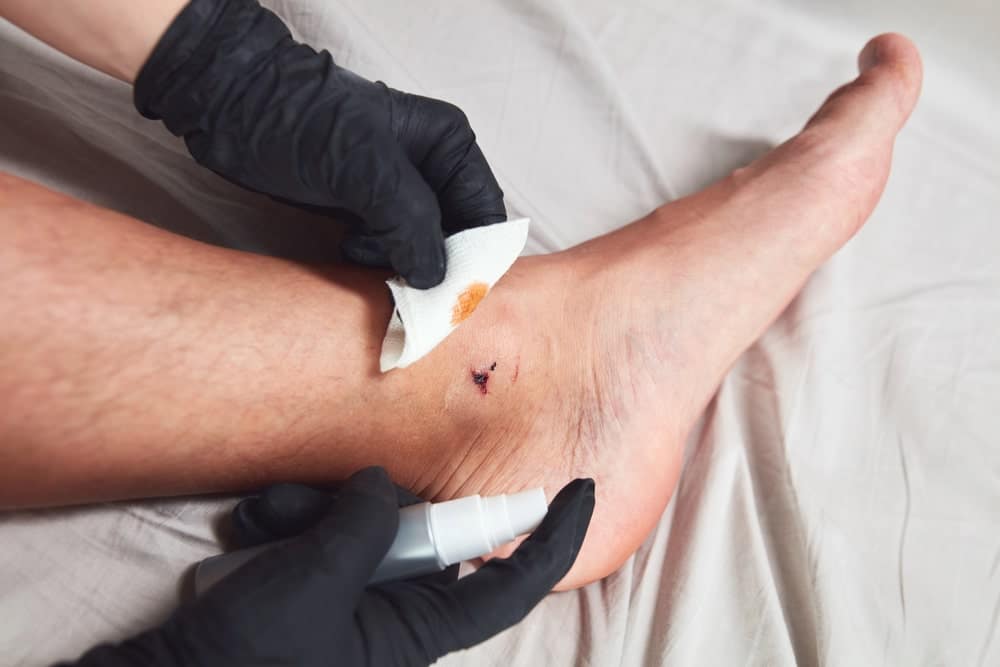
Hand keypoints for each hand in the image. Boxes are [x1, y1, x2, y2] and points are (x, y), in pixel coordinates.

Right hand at [69, 467, 594, 666]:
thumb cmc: (249, 655)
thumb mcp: (318, 582)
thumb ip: (366, 524)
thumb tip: (383, 483)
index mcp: (418, 627)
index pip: (509, 583)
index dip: (553, 539)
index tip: (581, 489)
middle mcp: (394, 610)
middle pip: (416, 532)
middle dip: (366, 504)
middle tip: (304, 504)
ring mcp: (353, 596)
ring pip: (363, 525)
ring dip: (311, 511)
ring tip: (261, 525)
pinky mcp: (314, 583)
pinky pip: (322, 535)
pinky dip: (289, 525)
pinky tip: (250, 532)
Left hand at [133, 0, 505, 287]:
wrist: (230, 108)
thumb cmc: (299, 120)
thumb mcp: (364, 166)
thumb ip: (410, 221)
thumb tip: (437, 278)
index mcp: (448, 145)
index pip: (483, 213)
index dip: (475, 256)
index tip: (453, 294)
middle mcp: (430, 169)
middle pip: (455, 238)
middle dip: (434, 267)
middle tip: (406, 284)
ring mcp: (396, 193)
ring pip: (421, 251)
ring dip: (399, 265)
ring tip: (361, 249)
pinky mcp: (364, 212)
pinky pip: (388, 253)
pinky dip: (375, 262)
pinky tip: (347, 248)